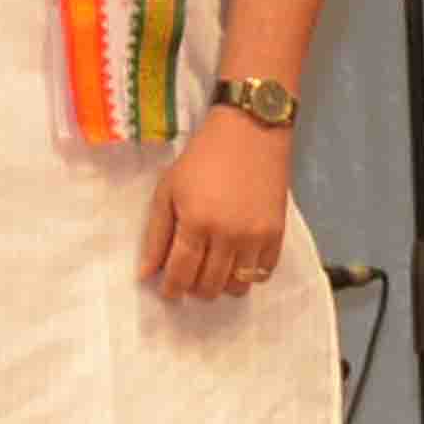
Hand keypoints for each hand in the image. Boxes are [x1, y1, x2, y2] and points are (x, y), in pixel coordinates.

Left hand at [146, 105, 292, 298]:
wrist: (250, 132)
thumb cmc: (202, 157)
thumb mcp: (168, 189)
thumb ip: (156, 234)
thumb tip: (146, 273)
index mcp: (196, 222)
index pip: (181, 273)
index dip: (172, 289)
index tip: (168, 291)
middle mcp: (228, 235)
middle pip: (209, 285)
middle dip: (194, 288)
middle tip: (188, 276)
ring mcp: (256, 237)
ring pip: (237, 286)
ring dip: (220, 285)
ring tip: (211, 269)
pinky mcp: (277, 234)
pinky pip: (263, 274)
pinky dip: (247, 275)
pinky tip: (235, 260)